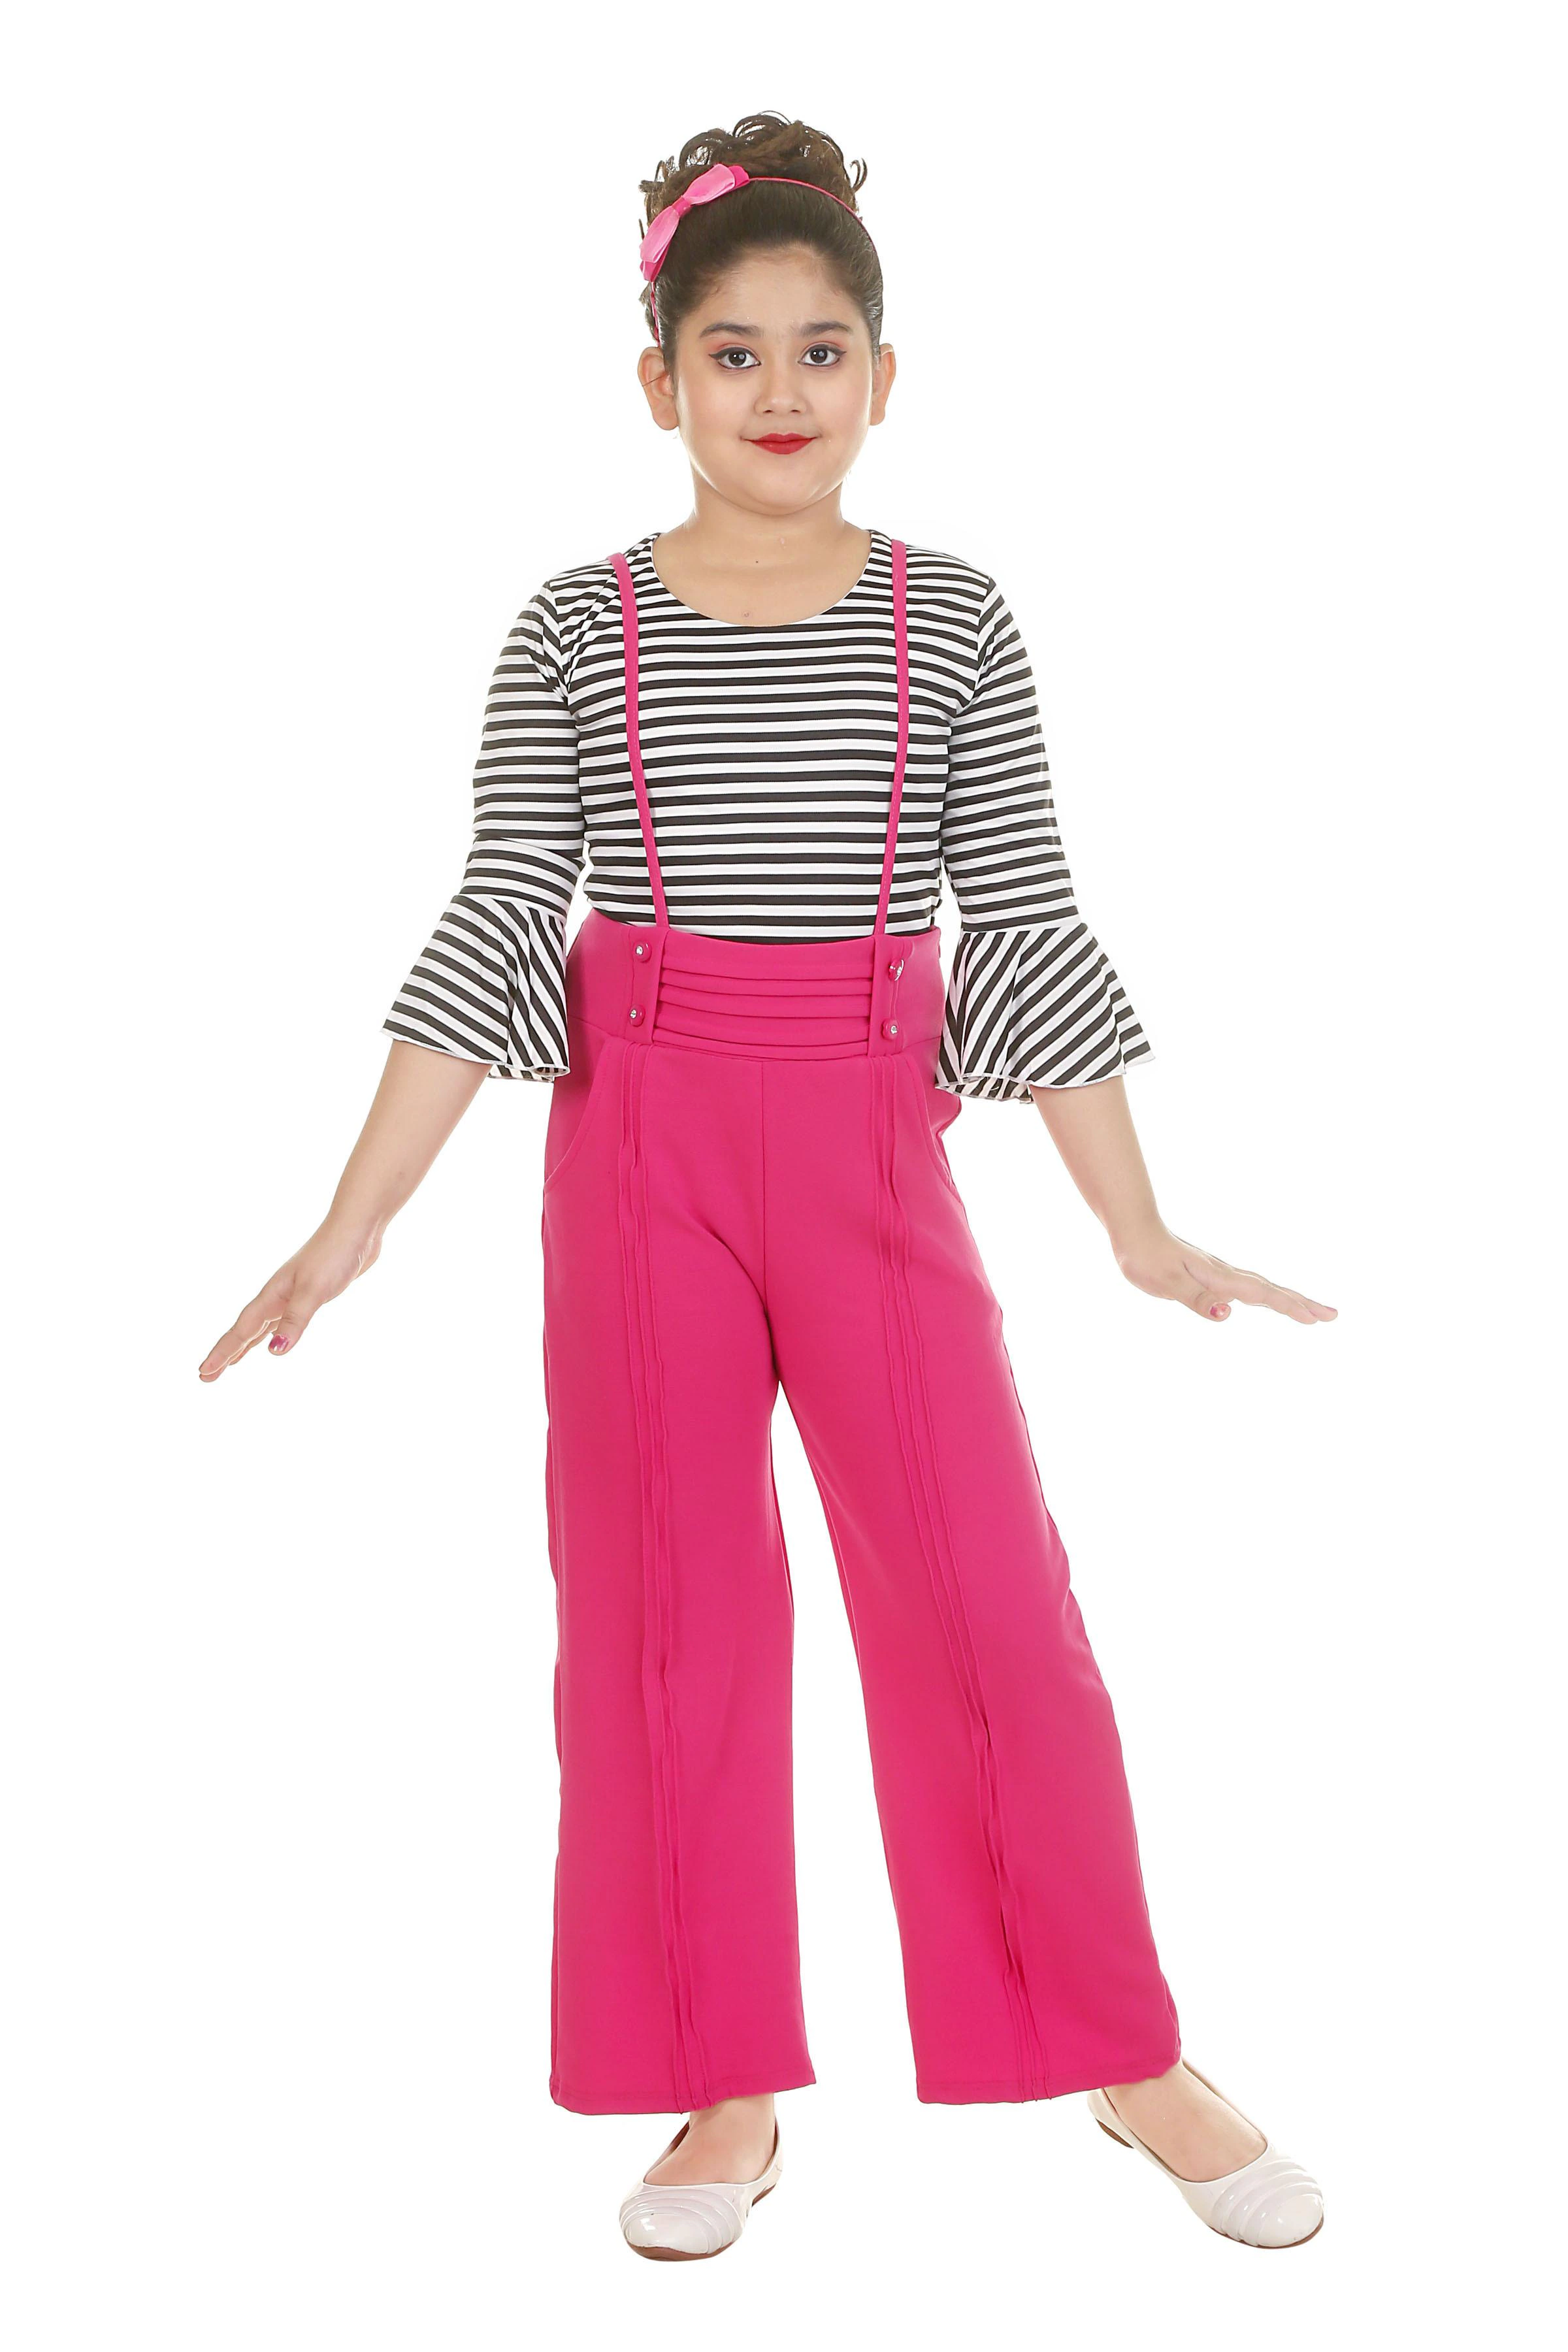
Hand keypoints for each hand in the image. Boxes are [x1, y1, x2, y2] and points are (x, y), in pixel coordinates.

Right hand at [198, 1223, 381, 1380]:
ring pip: (260, 1327)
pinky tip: (272, 1339)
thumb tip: (274, 1352)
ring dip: (245, 1345)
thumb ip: (295, 1319)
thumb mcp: (314, 1290)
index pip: (241, 1331)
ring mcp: (291, 1295)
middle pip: (244, 1331)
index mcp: (272, 1296)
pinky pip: (280, 1321)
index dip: (222, 1353)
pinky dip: (271, 1334)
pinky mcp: (308, 1295)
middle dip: (226, 1353)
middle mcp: (276, 1297)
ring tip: (231, 1363)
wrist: (357, 1230)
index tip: (202, 1373)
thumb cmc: (334, 1255)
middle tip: (206, 1376)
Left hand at [1112, 1219, 1336, 1324]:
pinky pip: (1247, 1288)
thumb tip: (1228, 1315)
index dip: (1291, 1307)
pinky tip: (1266, 1302)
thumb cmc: (1146, 1257)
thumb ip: (1197, 1299)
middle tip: (1332, 1316)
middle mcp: (1225, 1274)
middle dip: (1302, 1304)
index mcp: (1219, 1277)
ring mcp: (1220, 1273)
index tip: (1318, 1319)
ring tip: (1312, 1313)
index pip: (1262, 1295)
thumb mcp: (1166, 1282)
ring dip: (1289, 1300)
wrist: (1133, 1230)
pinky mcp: (1211, 1275)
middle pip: (1271, 1291)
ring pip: (1262, 1289)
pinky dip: (1266, 1296)